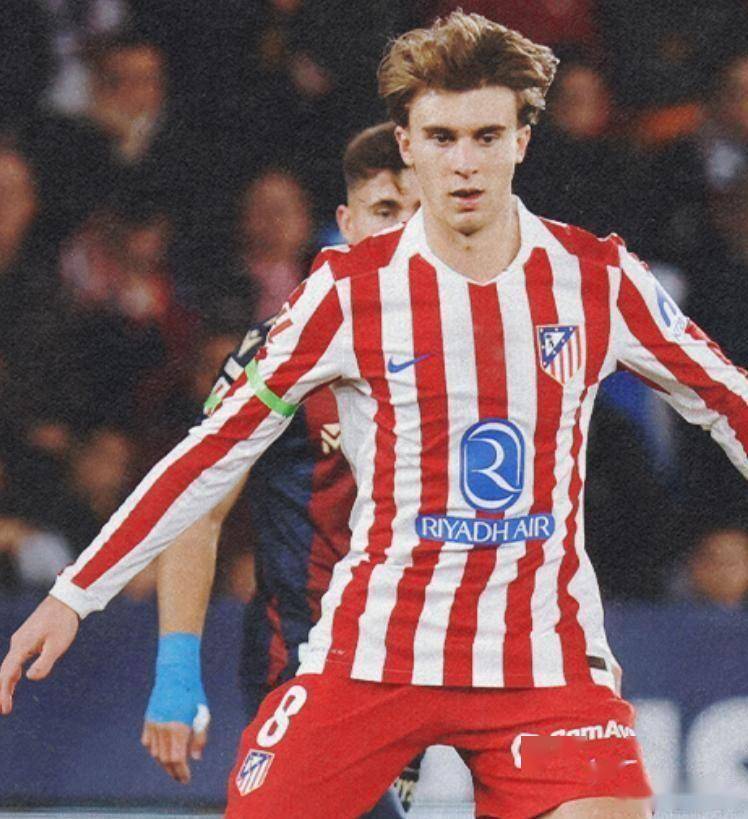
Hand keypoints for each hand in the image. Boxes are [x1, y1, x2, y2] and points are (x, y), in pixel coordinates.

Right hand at [0, 595, 78, 713]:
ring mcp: (21, 639)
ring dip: (7, 682)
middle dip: (2, 691)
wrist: (66, 600)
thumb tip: (29, 678)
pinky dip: (13, 672)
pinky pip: (16, 659)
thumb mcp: (57, 645)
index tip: (5, 709)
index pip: (8, 673)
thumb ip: (44, 662)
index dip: (4, 692)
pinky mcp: (27, 637)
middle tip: (4, 710)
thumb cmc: (63, 622)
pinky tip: (16, 680)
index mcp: (22, 646)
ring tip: (7, 701)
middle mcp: (17, 642)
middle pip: (5, 671)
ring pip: (9, 665)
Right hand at [141, 632, 209, 783]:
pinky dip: (154, 750)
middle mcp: (163, 729)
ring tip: (174, 766)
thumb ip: (200, 737)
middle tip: (181, 777)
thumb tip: (196, 758)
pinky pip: (148, 742)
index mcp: (179, 728)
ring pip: (156, 753)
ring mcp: (153, 724)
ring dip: (164, 762)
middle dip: (173, 771)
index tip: (186, 779)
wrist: (176, 675)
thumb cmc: (193, 694)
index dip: (181, 772)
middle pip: (165, 760)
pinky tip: (162, 752)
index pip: (177, 760)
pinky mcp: (148, 720)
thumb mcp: (203, 714)